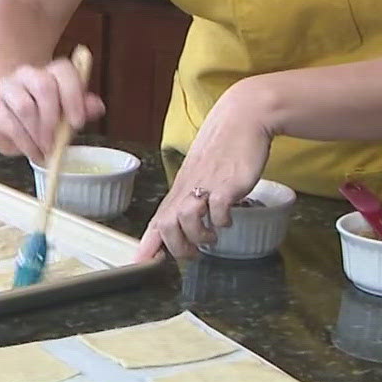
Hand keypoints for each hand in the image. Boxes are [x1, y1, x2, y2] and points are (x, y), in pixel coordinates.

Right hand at [0, 54, 103, 163]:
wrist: (10, 113)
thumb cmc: (44, 113)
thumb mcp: (67, 112)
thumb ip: (82, 108)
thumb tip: (97, 106)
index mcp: (52, 71)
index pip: (64, 71)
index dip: (73, 96)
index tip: (77, 122)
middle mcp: (29, 73)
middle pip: (44, 87)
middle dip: (53, 119)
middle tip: (57, 142)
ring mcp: (9, 86)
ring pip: (25, 106)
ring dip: (38, 134)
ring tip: (45, 150)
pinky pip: (9, 122)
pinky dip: (24, 142)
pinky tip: (33, 151)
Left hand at [137, 91, 273, 260]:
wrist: (242, 118)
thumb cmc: (222, 148)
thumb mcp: (200, 175)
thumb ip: (193, 197)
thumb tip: (188, 222)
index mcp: (180, 189)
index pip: (157, 220)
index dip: (147, 244)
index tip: (139, 262)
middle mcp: (189, 188)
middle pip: (167, 226)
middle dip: (177, 248)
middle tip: (193, 254)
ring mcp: (207, 185)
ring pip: (186, 220)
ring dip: (199, 236)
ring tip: (212, 236)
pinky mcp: (228, 184)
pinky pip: (218, 210)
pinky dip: (222, 221)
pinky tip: (228, 218)